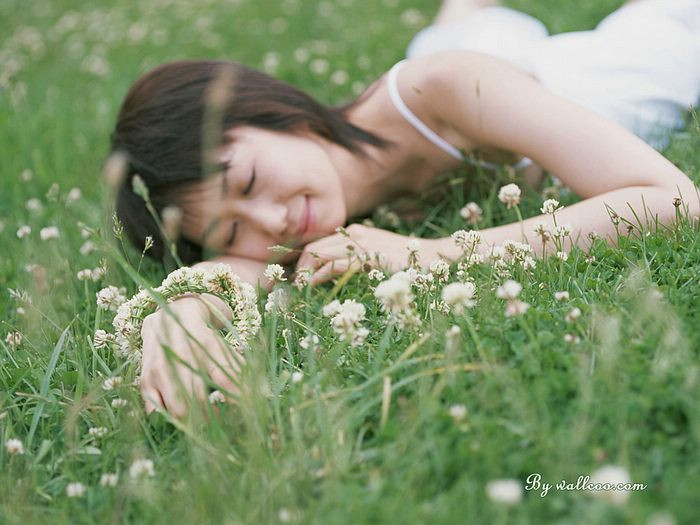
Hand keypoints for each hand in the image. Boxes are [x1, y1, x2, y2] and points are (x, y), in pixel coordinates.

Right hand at [139, 297, 241, 417]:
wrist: (171, 317)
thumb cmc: (203, 339)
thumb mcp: (223, 349)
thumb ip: (238, 372)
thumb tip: (262, 395)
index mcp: (207, 345)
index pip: (224, 378)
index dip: (234, 401)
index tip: (243, 417)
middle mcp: (182, 355)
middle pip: (199, 399)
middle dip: (212, 418)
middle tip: (220, 424)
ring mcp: (161, 368)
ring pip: (178, 409)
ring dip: (193, 422)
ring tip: (203, 421)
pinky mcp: (146, 380)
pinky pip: (156, 411)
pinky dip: (170, 420)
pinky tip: (181, 418)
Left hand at [294, 223, 441, 285]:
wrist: (433, 255)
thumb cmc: (407, 261)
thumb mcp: (378, 257)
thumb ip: (358, 261)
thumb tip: (334, 274)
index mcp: (356, 232)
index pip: (320, 242)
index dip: (304, 259)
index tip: (298, 275)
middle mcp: (354, 233)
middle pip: (314, 246)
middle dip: (300, 266)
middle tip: (294, 284)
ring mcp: (360, 244)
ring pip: (319, 253)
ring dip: (305, 272)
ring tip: (300, 287)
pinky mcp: (366, 257)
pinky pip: (333, 265)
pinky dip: (318, 276)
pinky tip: (312, 285)